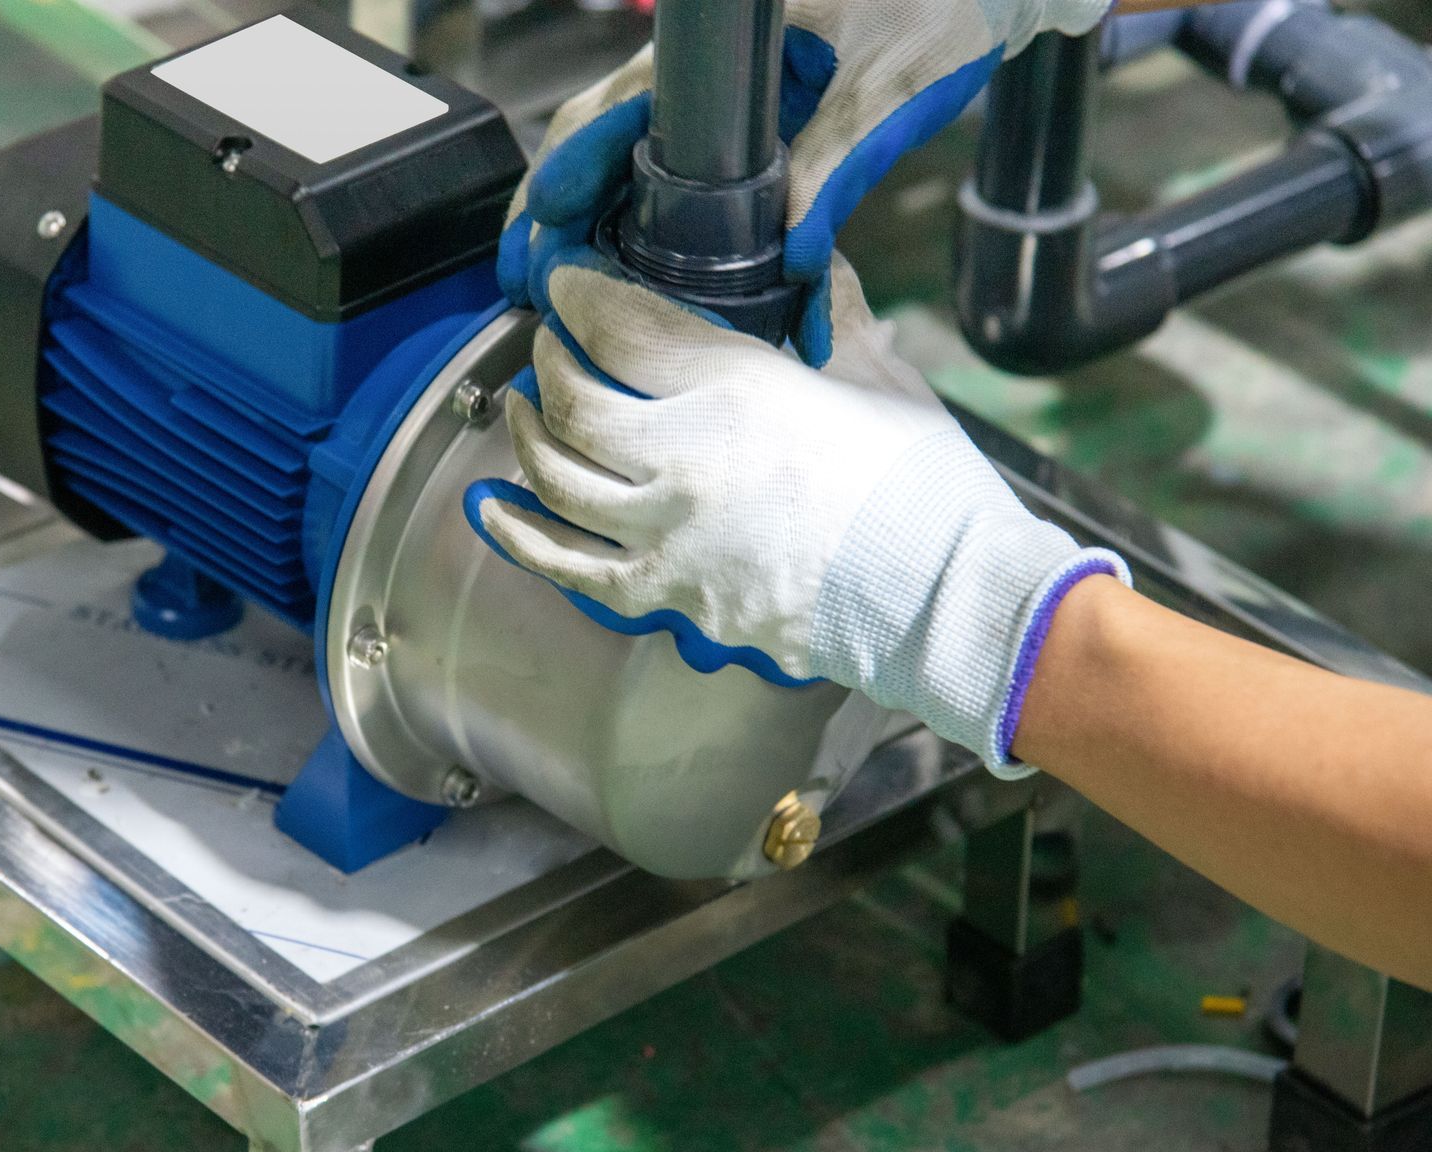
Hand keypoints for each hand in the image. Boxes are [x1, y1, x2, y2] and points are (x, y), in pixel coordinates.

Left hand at [466, 254, 1128, 774]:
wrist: (945, 600)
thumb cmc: (925, 491)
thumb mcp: (880, 377)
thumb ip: (836, 314)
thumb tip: (819, 265)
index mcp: (738, 390)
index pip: (625, 327)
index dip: (581, 296)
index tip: (566, 282)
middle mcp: (686, 460)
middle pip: (574, 401)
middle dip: (548, 361)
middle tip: (548, 345)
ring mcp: (669, 535)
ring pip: (558, 477)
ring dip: (526, 435)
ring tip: (520, 410)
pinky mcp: (670, 596)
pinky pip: (569, 567)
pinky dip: (522, 536)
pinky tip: (491, 511)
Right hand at [499, 0, 1110, 358]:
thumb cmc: (945, 6)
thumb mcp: (889, 84)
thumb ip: (837, 166)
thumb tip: (792, 258)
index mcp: (723, 43)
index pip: (609, 105)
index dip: (564, 175)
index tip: (539, 235)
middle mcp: (708, 65)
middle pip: (597, 133)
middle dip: (556, 208)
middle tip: (529, 277)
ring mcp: (725, 95)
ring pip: (628, 153)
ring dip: (592, 217)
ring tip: (561, 281)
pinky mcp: (753, 120)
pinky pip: (677, 166)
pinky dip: (642, 212)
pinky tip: (628, 259)